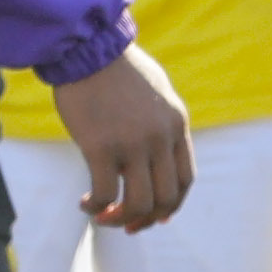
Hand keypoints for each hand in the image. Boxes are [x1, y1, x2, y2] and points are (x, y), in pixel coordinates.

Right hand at [51, 47, 194, 232]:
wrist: (88, 47)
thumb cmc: (118, 67)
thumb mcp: (157, 92)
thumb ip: (163, 124)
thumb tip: (158, 154)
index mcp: (177, 125)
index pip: (185, 179)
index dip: (171, 205)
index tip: (155, 216)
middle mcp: (161, 138)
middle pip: (166, 198)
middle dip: (146, 219)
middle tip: (126, 224)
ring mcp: (133, 144)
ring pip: (139, 203)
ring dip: (121, 219)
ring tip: (103, 217)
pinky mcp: (102, 147)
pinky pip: (105, 194)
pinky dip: (96, 208)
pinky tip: (86, 204)